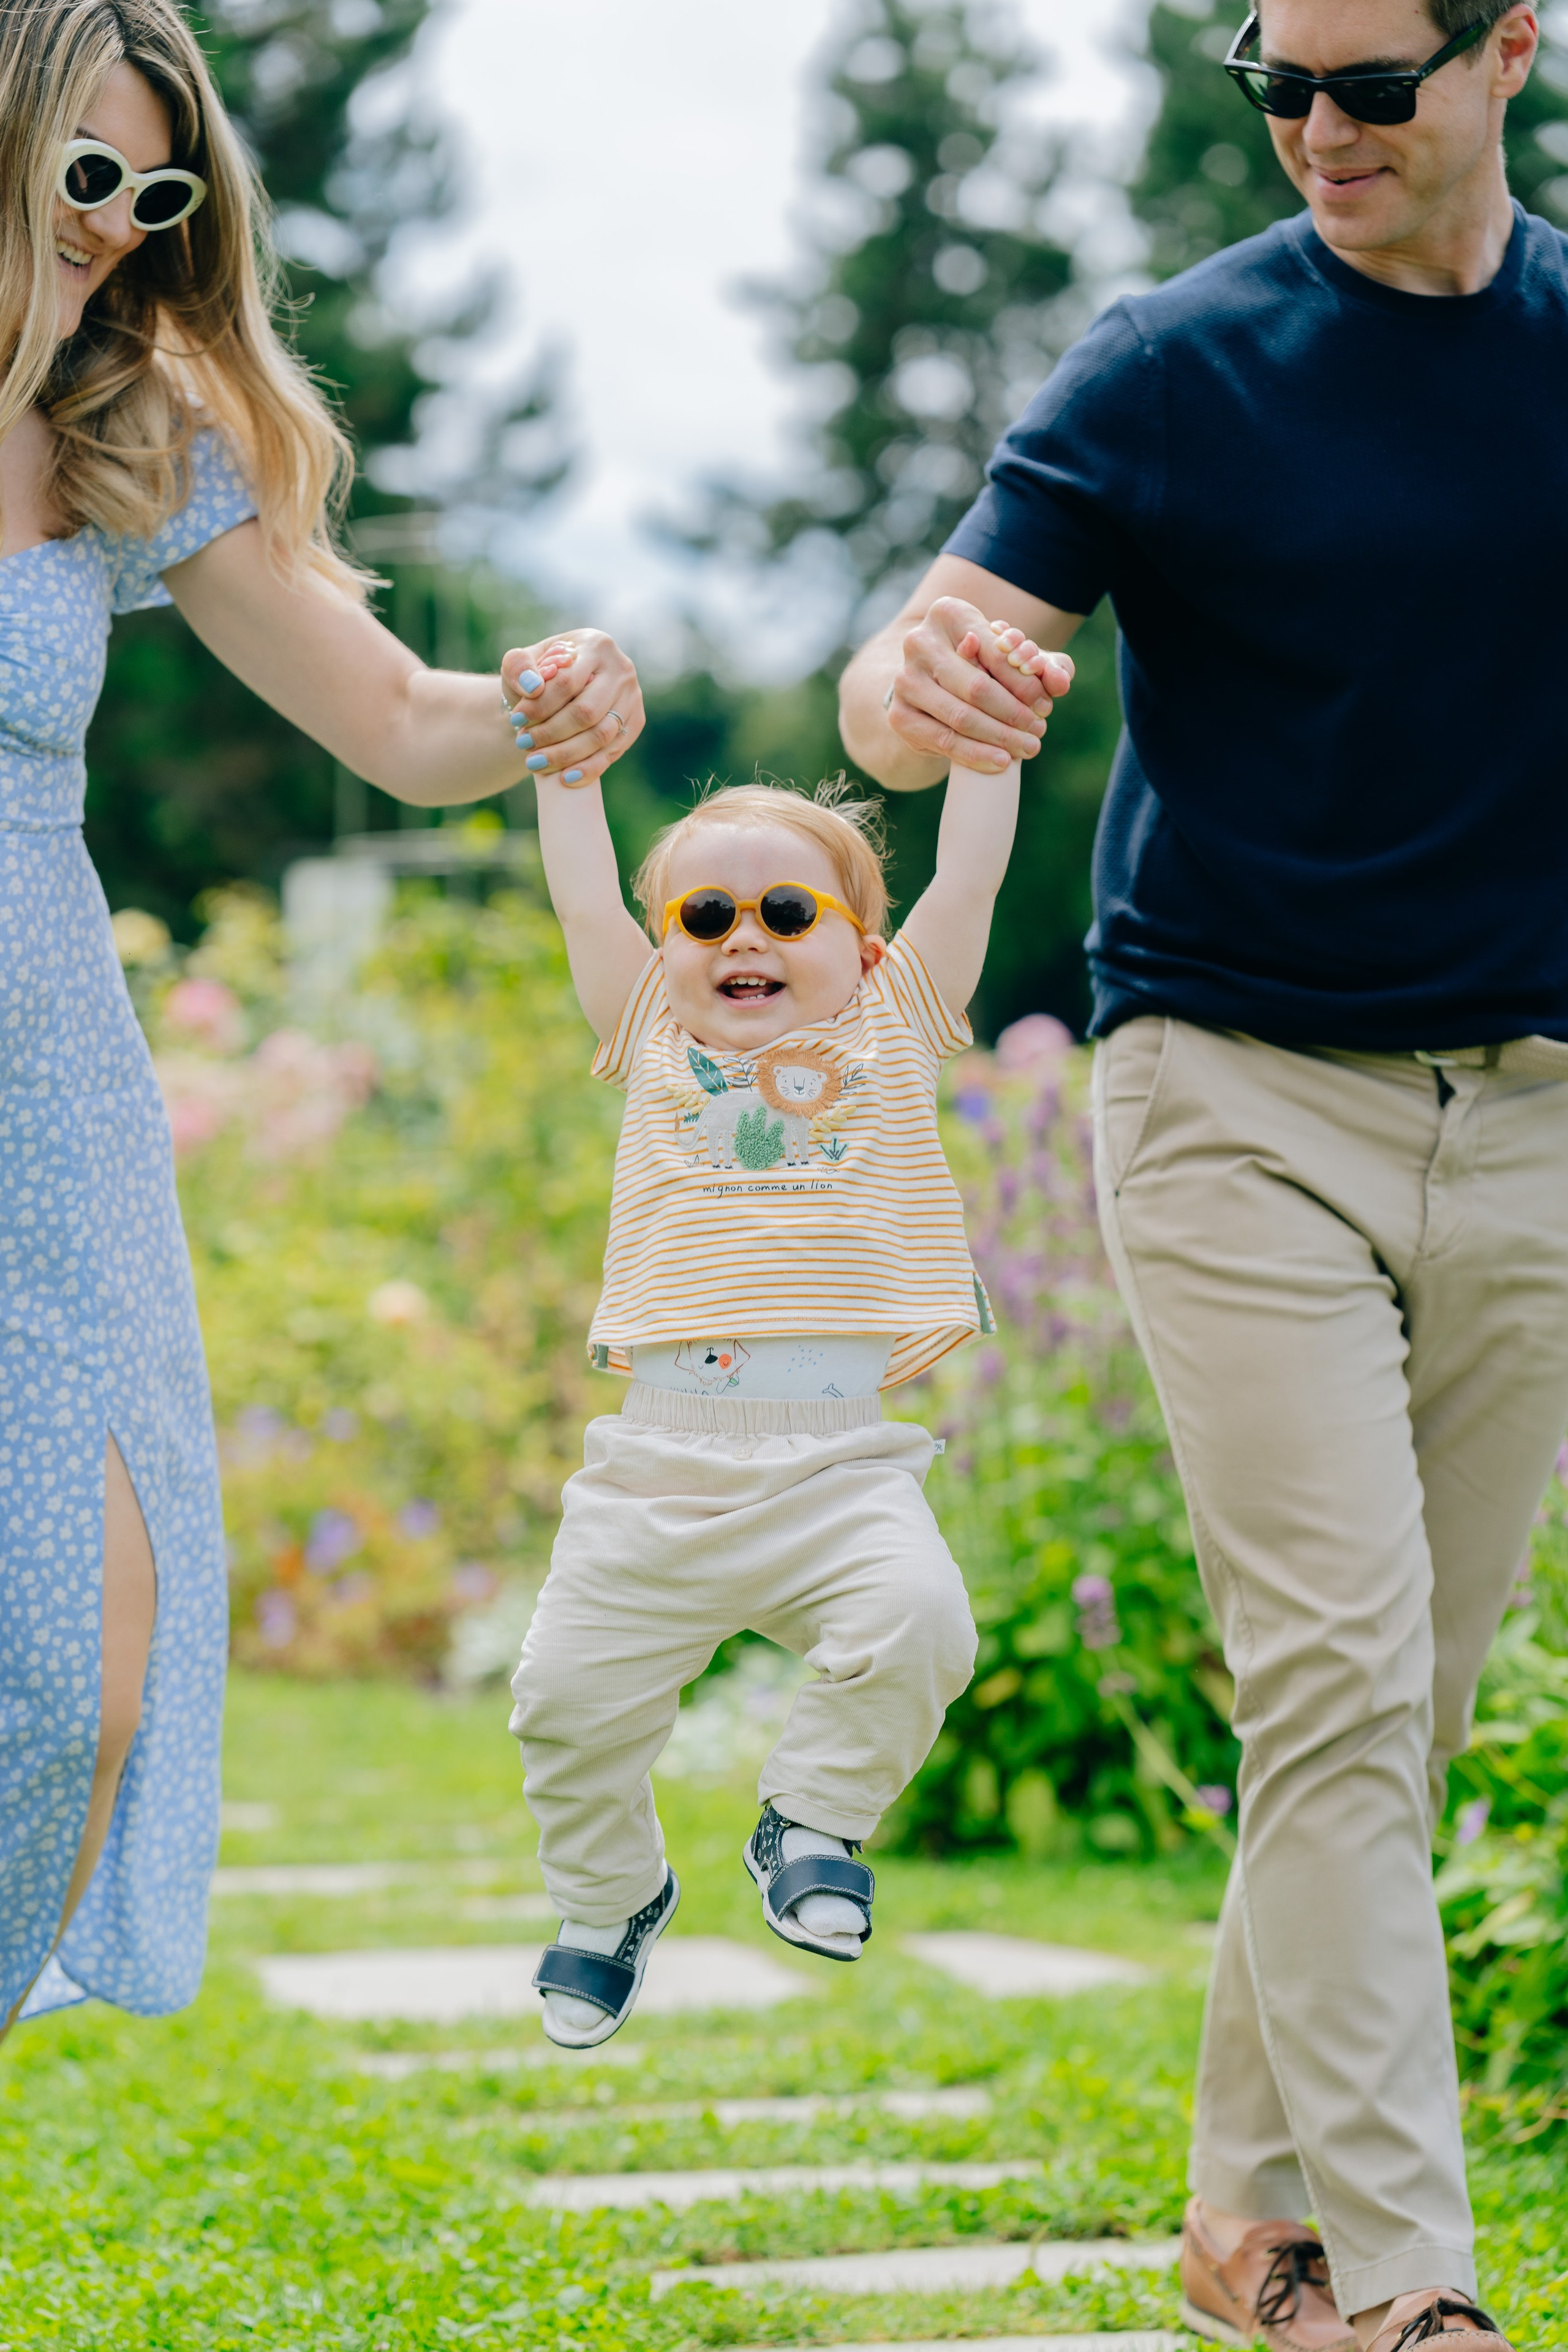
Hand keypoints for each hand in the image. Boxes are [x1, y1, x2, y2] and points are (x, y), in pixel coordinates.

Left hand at [501, 628, 644, 788]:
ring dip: (566, 754)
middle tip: (523, 744)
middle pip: (586, 711)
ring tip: (535, 762)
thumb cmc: (538, 675)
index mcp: (595, 645)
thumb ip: (519, 667)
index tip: (516, 718)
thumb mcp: (520, 664)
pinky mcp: (636, 722)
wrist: (562, 691)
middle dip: (551, 732)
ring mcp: (633, 697)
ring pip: (602, 735)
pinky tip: (565, 778)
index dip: (540, 704)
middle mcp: (621, 669)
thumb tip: (532, 686)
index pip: (568, 681)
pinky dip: (590, 768)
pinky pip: (614, 751)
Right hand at [887, 596, 1073, 771]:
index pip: (996, 653)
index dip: (1025, 683)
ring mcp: (904, 680)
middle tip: (1039, 732)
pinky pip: (943, 740)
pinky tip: (1000, 762)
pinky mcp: (899, 715)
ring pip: (960, 717)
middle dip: (1014, 714)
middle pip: (977, 687)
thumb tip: (1060, 680)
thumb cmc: (980, 664)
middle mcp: (919, 642)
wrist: (932, 684)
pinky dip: (975, 755)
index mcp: (948, 613)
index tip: (1047, 705)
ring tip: (1027, 748)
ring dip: (999, 738)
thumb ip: (1042, 664)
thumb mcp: (1009, 655)